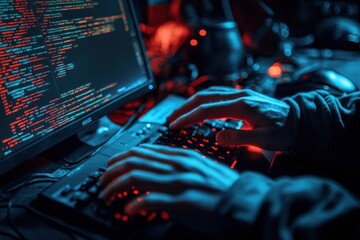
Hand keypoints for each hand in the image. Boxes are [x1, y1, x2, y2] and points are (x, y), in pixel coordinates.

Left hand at [100, 144, 239, 233]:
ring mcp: (179, 182)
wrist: (244, 201)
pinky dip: (135, 204)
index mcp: (180, 156)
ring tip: (106, 195)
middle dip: (111, 171)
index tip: (110, 166)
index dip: (121, 157)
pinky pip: (151, 200)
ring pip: (136, 177)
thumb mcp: (198, 169)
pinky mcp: (182, 202)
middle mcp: (177, 166)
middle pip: (134, 161)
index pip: (142, 151)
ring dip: (116, 186)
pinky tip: (128, 210)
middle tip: (102, 182)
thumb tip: (157, 170)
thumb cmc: (222, 187)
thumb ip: (177, 166)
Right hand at [167, 86, 292, 150]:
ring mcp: (241, 94)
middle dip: (185, 108)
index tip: (175, 125)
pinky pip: (218, 95)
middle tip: (170, 118)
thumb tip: (218, 137)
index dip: (188, 118)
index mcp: (242, 106)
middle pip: (204, 98)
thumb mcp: (265, 140)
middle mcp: (240, 96)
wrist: (301, 121)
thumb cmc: (285, 131)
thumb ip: (240, 138)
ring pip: (210, 94)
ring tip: (180, 112)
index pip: (207, 110)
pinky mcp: (243, 97)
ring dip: (192, 102)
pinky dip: (204, 101)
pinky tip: (199, 108)